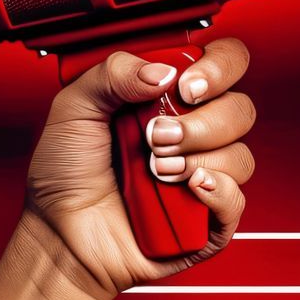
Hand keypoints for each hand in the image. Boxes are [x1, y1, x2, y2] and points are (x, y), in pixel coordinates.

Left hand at [17, 37, 255, 299]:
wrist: (59, 234)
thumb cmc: (65, 176)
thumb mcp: (73, 108)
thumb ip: (113, 73)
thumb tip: (162, 72)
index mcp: (170, 100)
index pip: (225, 65)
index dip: (218, 68)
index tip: (186, 86)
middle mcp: (193, 134)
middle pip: (239, 110)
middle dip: (199, 123)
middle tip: (155, 137)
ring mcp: (204, 175)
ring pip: (240, 156)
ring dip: (196, 159)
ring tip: (155, 171)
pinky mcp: (208, 218)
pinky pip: (237, 200)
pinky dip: (216, 192)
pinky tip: (187, 189)